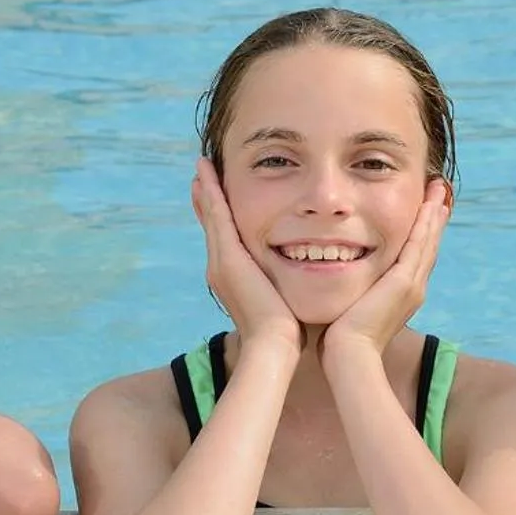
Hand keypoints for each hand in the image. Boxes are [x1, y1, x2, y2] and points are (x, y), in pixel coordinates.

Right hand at [193, 158, 301, 352]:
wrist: (274, 345)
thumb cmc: (288, 331)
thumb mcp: (286, 300)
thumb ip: (290, 286)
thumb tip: (312, 274)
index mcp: (235, 279)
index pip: (227, 240)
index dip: (223, 218)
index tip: (220, 196)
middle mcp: (221, 268)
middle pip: (212, 225)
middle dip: (208, 200)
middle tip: (203, 176)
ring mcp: (220, 262)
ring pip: (211, 216)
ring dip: (207, 191)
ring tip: (203, 169)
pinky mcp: (226, 257)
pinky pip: (216, 215)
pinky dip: (211, 193)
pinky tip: (207, 173)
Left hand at [325, 182, 448, 361]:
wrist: (348, 355)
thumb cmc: (340, 339)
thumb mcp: (350, 306)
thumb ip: (350, 289)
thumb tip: (332, 275)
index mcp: (402, 296)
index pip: (415, 257)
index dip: (421, 233)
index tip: (424, 210)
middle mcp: (413, 289)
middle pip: (428, 246)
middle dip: (433, 219)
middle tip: (438, 193)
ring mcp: (412, 285)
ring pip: (427, 242)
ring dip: (433, 215)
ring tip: (438, 191)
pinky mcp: (404, 282)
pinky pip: (418, 245)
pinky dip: (426, 224)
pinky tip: (429, 205)